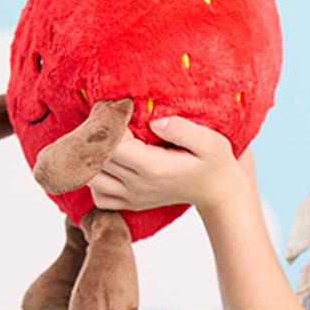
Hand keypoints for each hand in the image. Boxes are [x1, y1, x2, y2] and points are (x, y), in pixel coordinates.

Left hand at [87, 117, 246, 215]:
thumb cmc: (215, 162)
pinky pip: (99, 196)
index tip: (117, 107)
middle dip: (96, 136)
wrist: (219, 192)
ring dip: (90, 157)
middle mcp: (138, 185)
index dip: (109, 124)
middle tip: (106, 116)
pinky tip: (108, 163)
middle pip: (97, 160)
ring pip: (91, 179)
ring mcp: (133, 197)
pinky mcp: (131, 203)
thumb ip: (183, 130)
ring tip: (105, 139)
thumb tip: (155, 120)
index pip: (113, 145)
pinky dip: (95, 179)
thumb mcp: (210, 142)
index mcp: (154, 168)